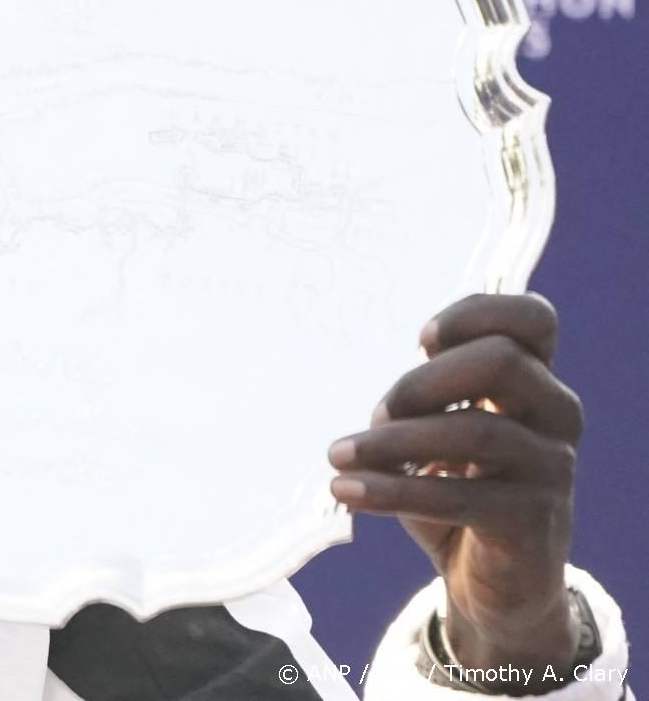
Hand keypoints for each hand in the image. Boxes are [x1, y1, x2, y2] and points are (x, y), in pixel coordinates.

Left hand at [327, 293, 581, 677]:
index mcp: (534, 380)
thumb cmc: (460, 486)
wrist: (496, 581)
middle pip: (502, 361)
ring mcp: (552, 466)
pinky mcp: (534, 518)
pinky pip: (459, 496)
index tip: (421, 339)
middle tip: (377, 412)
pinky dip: (392, 491)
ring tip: (338, 456)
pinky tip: (347, 491)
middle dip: (425, 380)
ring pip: (474, 431)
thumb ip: (420, 403)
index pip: (534, 320)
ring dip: (392, 442)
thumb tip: (381, 412)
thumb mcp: (438, 434)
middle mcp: (556, 414)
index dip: (478, 314)